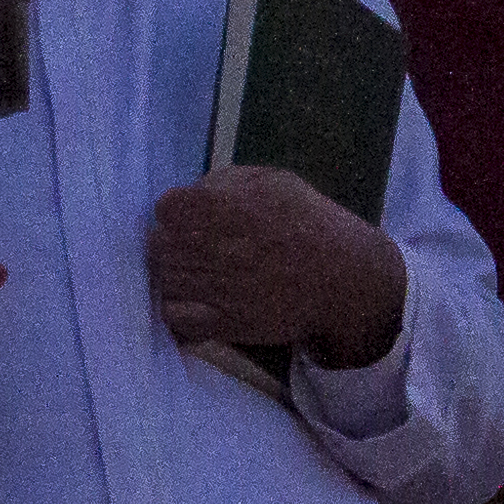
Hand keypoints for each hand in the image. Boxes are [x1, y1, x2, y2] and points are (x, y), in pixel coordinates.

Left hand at [146, 165, 404, 367]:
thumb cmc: (311, 223)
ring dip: (173, 276)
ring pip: (163, 280)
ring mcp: (217, 287)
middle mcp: (215, 246)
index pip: (166, 208)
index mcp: (226, 207)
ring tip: (194, 275)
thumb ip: (226, 181)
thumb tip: (192, 191)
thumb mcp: (274, 181)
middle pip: (159, 246)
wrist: (344, 279)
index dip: (175, 213)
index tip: (189, 220)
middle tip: (189, 251)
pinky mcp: (224, 322)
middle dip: (170, 246)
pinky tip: (192, 302)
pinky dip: (176, 310)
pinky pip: (174, 316)